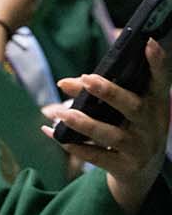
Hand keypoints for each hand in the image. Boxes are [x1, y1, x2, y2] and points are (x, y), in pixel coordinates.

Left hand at [46, 40, 171, 214]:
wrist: (143, 172)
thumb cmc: (130, 128)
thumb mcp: (124, 109)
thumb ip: (96, 92)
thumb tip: (64, 82)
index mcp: (155, 105)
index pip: (160, 82)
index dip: (157, 63)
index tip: (148, 42)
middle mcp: (151, 126)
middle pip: (133, 107)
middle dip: (110, 93)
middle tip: (88, 79)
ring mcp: (139, 148)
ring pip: (111, 135)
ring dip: (84, 123)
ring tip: (61, 112)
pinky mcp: (125, 167)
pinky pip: (97, 157)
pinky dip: (74, 146)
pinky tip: (54, 135)